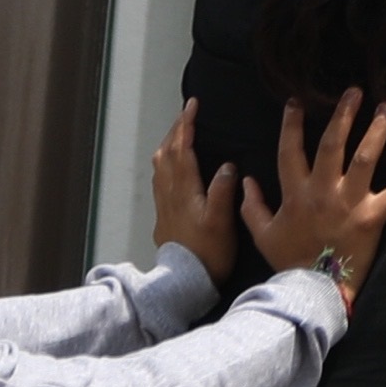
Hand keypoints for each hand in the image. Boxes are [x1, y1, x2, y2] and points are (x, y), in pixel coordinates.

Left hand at [145, 105, 232, 276]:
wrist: (184, 280)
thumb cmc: (208, 252)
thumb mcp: (221, 222)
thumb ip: (222, 191)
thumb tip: (227, 165)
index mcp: (184, 190)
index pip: (181, 149)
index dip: (186, 126)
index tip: (192, 106)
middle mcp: (170, 192)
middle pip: (167, 153)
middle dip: (176, 130)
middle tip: (187, 114)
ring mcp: (164, 203)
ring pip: (159, 165)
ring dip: (168, 144)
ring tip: (178, 134)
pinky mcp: (163, 214)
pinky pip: (159, 178)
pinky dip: (165, 162)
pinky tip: (170, 166)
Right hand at [246, 90, 385, 287]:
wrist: (314, 289)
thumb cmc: (289, 260)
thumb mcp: (262, 233)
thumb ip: (251, 206)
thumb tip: (246, 180)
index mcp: (296, 193)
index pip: (290, 150)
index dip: (291, 125)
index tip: (296, 101)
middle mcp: (324, 191)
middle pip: (333, 144)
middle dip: (343, 115)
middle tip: (354, 91)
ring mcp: (350, 202)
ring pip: (366, 158)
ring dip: (377, 131)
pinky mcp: (373, 216)